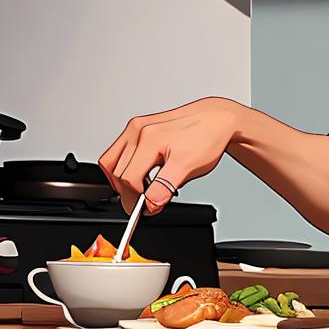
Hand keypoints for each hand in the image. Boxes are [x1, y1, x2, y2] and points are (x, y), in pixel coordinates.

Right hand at [99, 97, 242, 213]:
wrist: (217, 119)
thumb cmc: (207, 137)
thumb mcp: (189, 167)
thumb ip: (165, 188)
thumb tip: (149, 205)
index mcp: (150, 139)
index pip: (129, 179)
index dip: (137, 200)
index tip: (148, 209)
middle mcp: (138, 130)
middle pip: (117, 173)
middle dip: (130, 192)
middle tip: (147, 202)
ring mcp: (136, 127)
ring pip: (111, 162)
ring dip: (122, 180)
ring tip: (143, 187)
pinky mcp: (137, 126)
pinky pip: (118, 151)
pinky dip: (124, 166)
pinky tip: (141, 173)